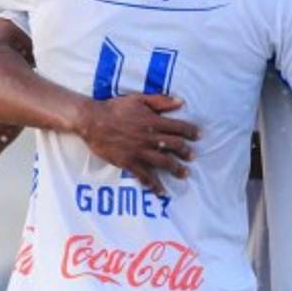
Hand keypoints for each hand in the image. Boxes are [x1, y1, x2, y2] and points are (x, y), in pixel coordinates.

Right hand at [76, 94, 200, 194]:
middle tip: (193, 157)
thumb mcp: (139, 99)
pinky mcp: (128, 162)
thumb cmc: (115, 108)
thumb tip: (181, 102)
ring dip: (176, 169)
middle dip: (186, 152)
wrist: (93, 121)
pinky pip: (144, 176)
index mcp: (153, 121)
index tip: (198, 136)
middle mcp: (149, 137)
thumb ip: (161, 101)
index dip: (191, 131)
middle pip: (174, 146)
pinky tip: (160, 191)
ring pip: (163, 162)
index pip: (178, 127)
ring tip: (184, 174)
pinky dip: (153, 184)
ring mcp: (139, 151)